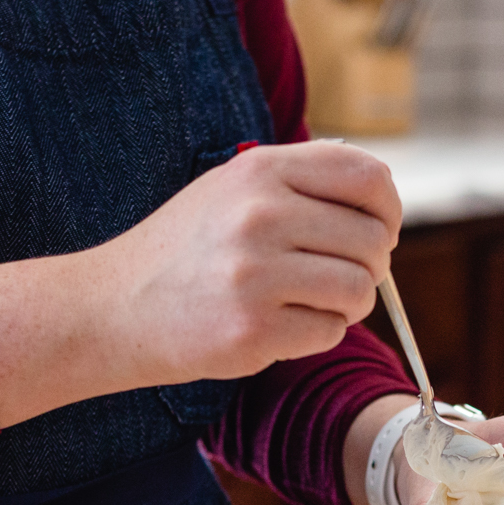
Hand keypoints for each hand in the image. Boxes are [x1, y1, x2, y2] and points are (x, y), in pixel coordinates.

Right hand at [0, 142, 402, 425]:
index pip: (369, 177)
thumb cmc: (191, 250)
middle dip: (369, 266)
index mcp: (260, 170)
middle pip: (373, 241)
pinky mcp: (253, 329)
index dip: (388, 210)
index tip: (378, 231)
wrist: (115, 307)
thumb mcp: (236, 190)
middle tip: (336, 276)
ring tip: (313, 302)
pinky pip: (331, 332)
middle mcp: (259, 215)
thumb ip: (304, 183)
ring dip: (349, 304)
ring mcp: (255, 274)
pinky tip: (284, 325)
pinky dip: (319, 333)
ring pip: (360, 290)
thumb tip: (383, 197)